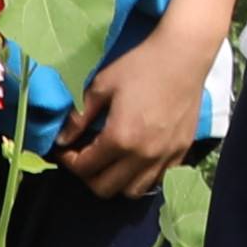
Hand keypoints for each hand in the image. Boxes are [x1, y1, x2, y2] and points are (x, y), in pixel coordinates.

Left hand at [60, 18, 216, 196]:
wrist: (184, 55)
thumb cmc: (140, 65)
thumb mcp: (101, 86)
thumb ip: (79, 118)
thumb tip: (62, 139)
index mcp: (120, 138)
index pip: (85, 168)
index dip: (68, 160)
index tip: (64, 149)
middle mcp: (143, 156)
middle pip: (105, 188)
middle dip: (87, 175)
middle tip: (83, 156)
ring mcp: (165, 157)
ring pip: (132, 191)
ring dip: (114, 181)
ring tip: (109, 162)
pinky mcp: (181, 152)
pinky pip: (156, 179)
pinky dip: (140, 176)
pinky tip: (134, 158)